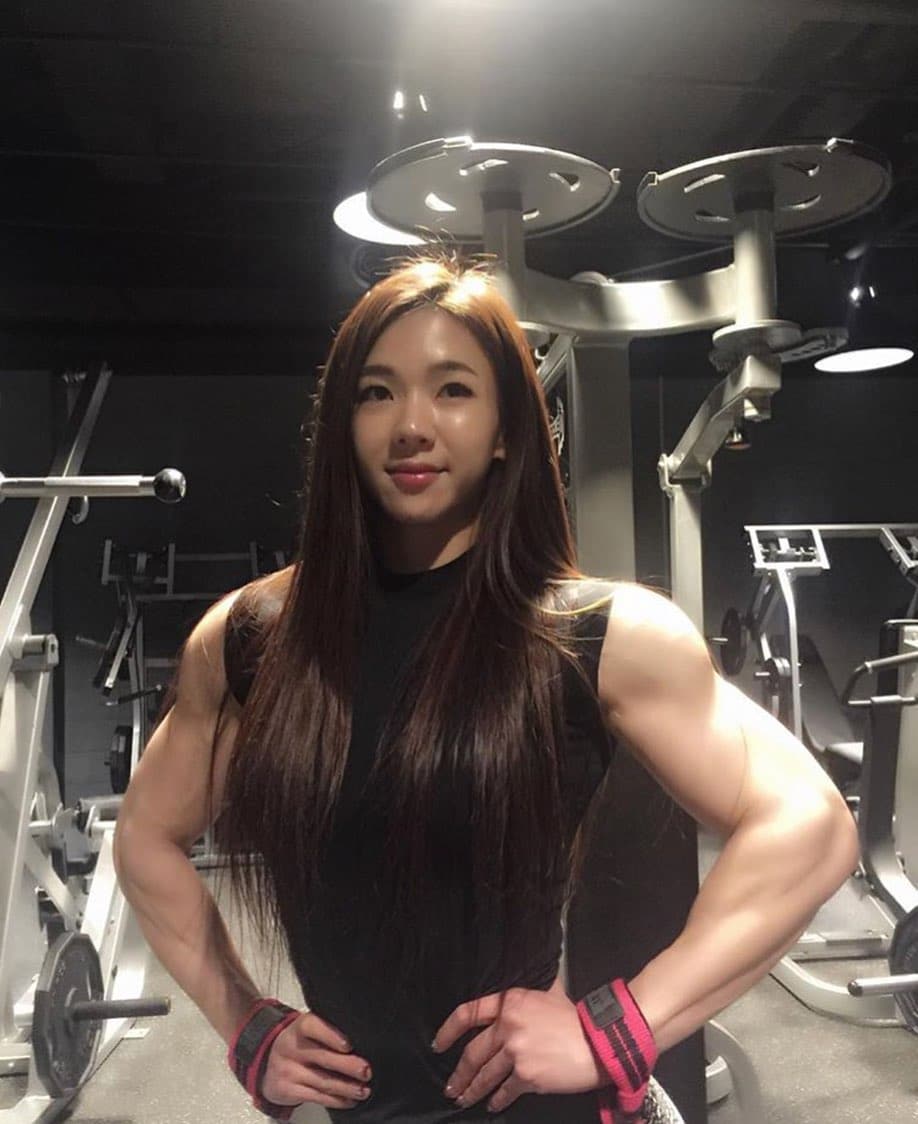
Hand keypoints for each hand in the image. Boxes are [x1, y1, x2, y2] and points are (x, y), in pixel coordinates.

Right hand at [260, 1010, 373, 1110]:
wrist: (265, 1060)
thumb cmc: (297, 1042)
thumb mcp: (307, 1030)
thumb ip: (327, 1031)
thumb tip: (361, 1041)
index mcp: (300, 1027)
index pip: (313, 1027)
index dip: (331, 1036)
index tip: (348, 1045)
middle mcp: (292, 1048)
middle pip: (323, 1057)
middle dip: (348, 1066)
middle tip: (366, 1071)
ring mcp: (289, 1071)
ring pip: (323, 1081)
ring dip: (347, 1088)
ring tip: (363, 1090)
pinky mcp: (288, 1091)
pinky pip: (317, 1097)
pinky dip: (336, 1100)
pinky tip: (349, 1100)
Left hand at [432, 983, 604, 1113]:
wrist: (597, 1041)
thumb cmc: (575, 1018)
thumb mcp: (546, 994)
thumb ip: (524, 998)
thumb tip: (513, 997)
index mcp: (509, 1002)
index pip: (468, 1013)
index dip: (448, 1031)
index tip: (438, 1045)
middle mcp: (507, 1025)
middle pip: (472, 1052)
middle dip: (458, 1074)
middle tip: (451, 1087)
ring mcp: (515, 1051)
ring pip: (485, 1075)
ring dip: (472, 1090)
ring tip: (463, 1100)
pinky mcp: (527, 1076)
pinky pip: (504, 1092)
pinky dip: (497, 1101)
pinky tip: (493, 1105)